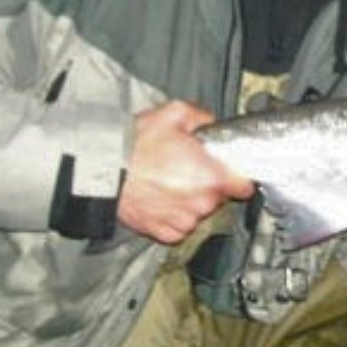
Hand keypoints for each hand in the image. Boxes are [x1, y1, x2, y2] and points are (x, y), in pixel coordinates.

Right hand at [118, 100, 254, 243]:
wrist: (103, 173)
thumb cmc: (136, 145)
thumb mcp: (174, 113)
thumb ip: (202, 117)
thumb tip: (211, 122)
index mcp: (210, 176)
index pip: (244, 186)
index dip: (239, 176)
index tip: (231, 171)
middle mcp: (200, 204)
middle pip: (218, 196)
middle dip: (208, 182)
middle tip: (188, 166)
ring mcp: (182, 222)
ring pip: (198, 211)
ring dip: (190, 199)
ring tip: (169, 180)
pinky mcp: (164, 234)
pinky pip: (180, 225)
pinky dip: (174, 214)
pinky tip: (161, 196)